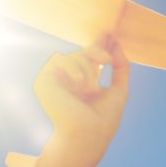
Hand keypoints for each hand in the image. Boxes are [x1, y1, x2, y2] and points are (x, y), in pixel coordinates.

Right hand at [34, 36, 130, 166]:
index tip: (110, 33)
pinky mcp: (44, 81)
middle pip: (83, 53)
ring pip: (74, 56)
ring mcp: (57, 81)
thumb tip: (118, 45)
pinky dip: (73, 67)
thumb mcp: (120, 90)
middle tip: (107, 60)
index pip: (91, 58)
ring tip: (90, 86)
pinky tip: (79, 82)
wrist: (89, 133)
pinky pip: (59, 59)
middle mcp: (71, 81)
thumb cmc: (104, 119)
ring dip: (87, 67)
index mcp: (86, 83)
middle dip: (97, 52)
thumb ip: (121, 68)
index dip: (100, 45)